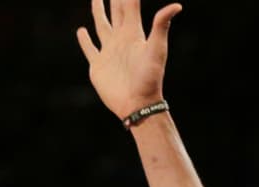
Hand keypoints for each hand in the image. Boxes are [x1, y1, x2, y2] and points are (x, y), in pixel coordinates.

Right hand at [77, 0, 181, 119]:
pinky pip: (90, 48)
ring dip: (98, 11)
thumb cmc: (149, 78)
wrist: (138, 104)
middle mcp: (120, 38)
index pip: (129, 4)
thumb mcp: (157, 49)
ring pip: (101, 25)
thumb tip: (177, 5)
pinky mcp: (98, 65)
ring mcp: (109, 51)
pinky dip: (85, 40)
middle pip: (115, 10)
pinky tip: (81, 31)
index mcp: (133, 32)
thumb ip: (161, 25)